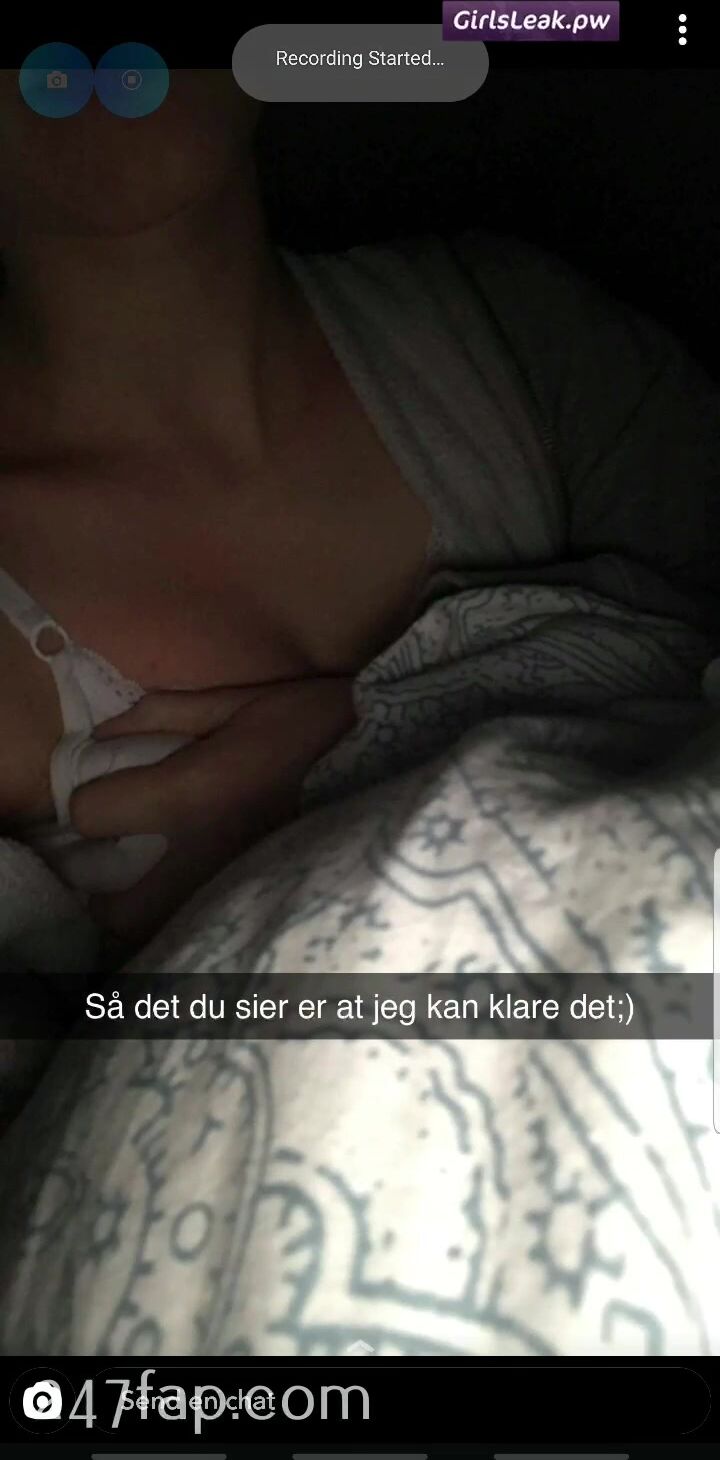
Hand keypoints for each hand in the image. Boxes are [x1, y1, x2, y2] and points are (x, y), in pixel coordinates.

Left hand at [70, 677, 355, 944]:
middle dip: (106, 895)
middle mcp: (203, 856)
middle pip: (114, 911)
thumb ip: (168, 715)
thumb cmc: (322, 727)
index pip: (90, 814)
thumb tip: (104, 734)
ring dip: (147, 921)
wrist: (403, 763)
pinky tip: (198, 910)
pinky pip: (205, 941)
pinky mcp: (266, 915)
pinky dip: (190, 932)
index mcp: (193, 794)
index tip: (105, 797)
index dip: (90, 803)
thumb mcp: (245, 702)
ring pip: (159, 939)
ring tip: (153, 898)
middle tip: (116, 871)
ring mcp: (235, 896)